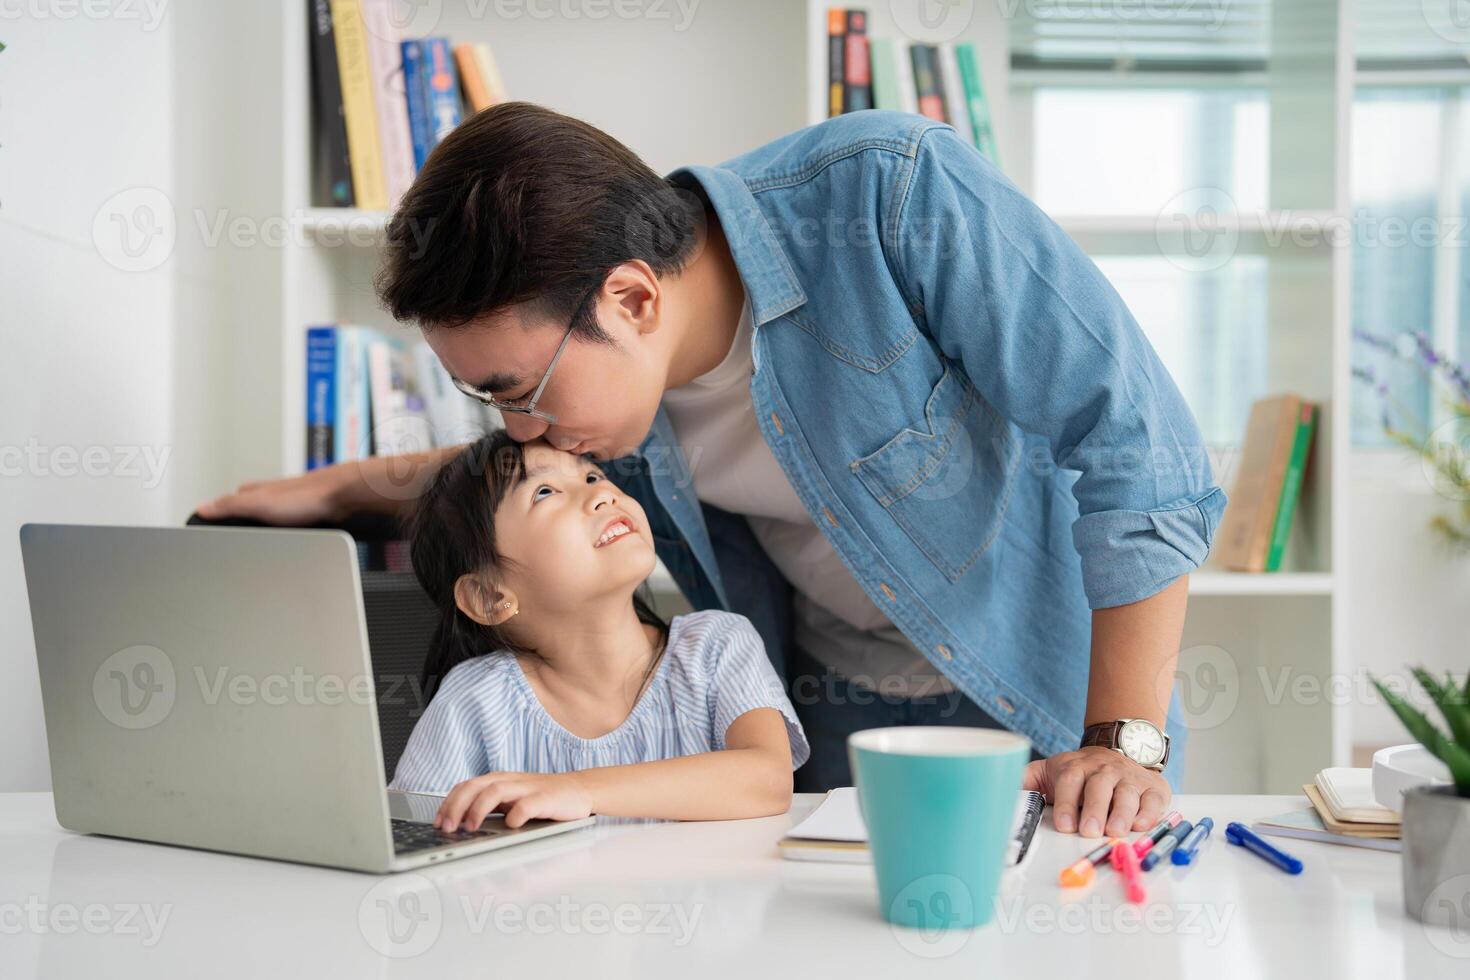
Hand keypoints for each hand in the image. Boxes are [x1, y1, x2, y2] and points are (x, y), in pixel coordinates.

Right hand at [195, 464, 353, 525]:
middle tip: (231, 537)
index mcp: (254, 491)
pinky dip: (284, 532)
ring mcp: (288, 503)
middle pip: (246, 510)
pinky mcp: (305, 512)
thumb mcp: (259, 504)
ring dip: (263, 528)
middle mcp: (270, 494)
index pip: (226, 503)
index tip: (208, 525)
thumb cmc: (308, 496)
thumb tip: (202, 507)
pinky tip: (287, 537)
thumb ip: (230, 505)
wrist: (343, 497)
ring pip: (268, 517)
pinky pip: (288, 524)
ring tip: (256, 540)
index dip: (217, 515)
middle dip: (240, 524)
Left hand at [435, 771, 593, 829]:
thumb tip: (459, 824)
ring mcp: (528, 788)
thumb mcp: (512, 801)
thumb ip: (490, 807)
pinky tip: (510, 826)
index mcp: (499, 781)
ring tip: (470, 828)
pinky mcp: (546, 798)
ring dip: (478, 809)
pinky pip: (526, 805)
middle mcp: (510, 781)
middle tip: (448, 827)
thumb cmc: (543, 799)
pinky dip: (515, 815)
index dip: (449, 803)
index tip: (438, 822)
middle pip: (476, 785)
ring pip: (495, 790)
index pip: (466, 786)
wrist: (580, 791)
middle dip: (457, 806)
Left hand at [1022, 746, 1168, 838]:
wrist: (1121, 750)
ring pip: (1127, 793)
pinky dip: (1148, 812)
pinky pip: (1153, 799)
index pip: (1069, 780)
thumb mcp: (1050, 770)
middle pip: (1099, 786)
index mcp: (1077, 766)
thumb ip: (1027, 780)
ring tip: (1115, 831)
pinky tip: (1140, 825)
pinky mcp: (1153, 788)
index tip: (1064, 824)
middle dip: (1094, 809)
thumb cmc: (1081, 772)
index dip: (1066, 802)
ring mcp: (1130, 778)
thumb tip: (1000, 792)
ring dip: (1121, 813)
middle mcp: (1104, 770)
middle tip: (1089, 831)